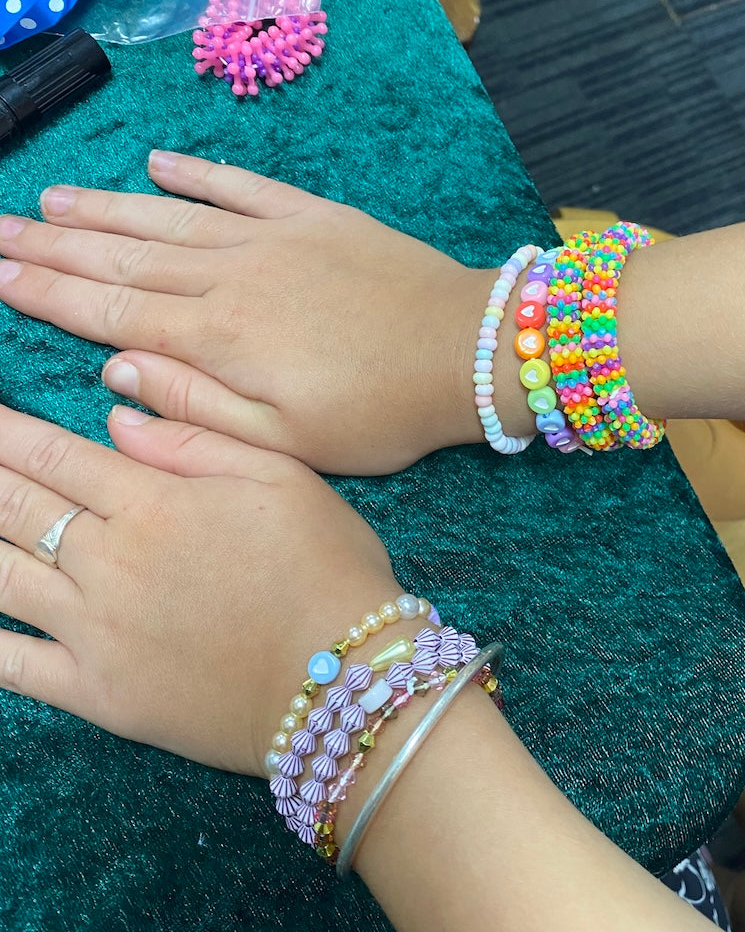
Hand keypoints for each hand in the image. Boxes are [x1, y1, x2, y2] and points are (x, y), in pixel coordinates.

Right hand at [0, 151, 489, 474]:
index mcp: (219, 339)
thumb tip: (114, 373)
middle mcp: (232, 277)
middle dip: (54, 246)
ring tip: (52, 201)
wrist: (463, 353)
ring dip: (107, 209)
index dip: (46, 293)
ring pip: (170, 218)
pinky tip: (159, 164)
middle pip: (124, 259)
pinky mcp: (315, 218)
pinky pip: (242, 186)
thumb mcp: (286, 441)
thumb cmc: (379, 413)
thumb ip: (195, 408)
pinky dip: (198, 174)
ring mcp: (273, 239)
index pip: (110, 312)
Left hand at [0, 403, 399, 776]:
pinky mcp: (99, 693)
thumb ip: (197, 440)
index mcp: (154, 503)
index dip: (0, 431)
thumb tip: (115, 418)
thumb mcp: (283, 477)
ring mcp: (95, 631)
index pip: (53, 455)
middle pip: (16, 506)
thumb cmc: (326, 568)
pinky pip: (13, 665)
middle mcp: (110, 560)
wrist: (343, 679)